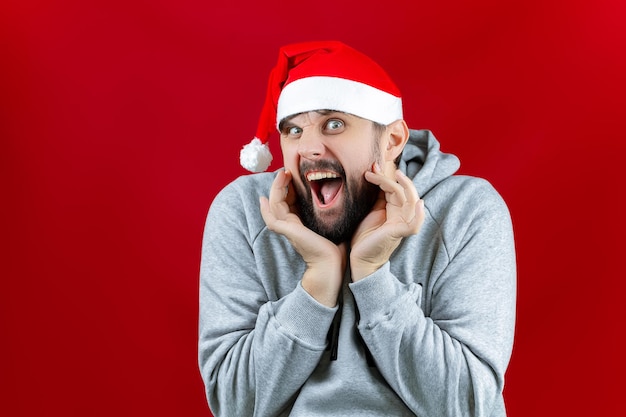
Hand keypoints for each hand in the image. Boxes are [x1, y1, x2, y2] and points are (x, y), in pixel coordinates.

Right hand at [259, 169, 345, 305]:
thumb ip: (327, 209)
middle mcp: (290, 224)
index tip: (293, 172)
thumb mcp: (330, 220)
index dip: (289, 185)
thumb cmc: (335, 244)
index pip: (289, 199)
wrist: (332, 264)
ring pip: (274, 204)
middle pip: (278, 199)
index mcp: (299, 221)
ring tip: (281, 174)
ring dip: (276, 188)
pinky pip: (273, 217)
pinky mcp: (287, 230)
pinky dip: (267, 207)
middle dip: (280, 183)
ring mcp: (287, 227)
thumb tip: (335, 193)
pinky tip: (265, 198)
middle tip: (284, 170)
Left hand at [350, 162, 424, 280]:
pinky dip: (418, 215)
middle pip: (405, 192)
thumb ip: (376, 196)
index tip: (372, 168)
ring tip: (397, 175)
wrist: (360, 258)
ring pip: (411, 202)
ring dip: (405, 187)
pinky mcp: (399, 233)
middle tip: (377, 167)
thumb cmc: (364, 237)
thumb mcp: (369, 211)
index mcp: (394, 210)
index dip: (385, 177)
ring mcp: (402, 224)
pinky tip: (419, 204)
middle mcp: (401, 215)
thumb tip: (373, 174)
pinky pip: (414, 224)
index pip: (395, 189)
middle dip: (392, 178)